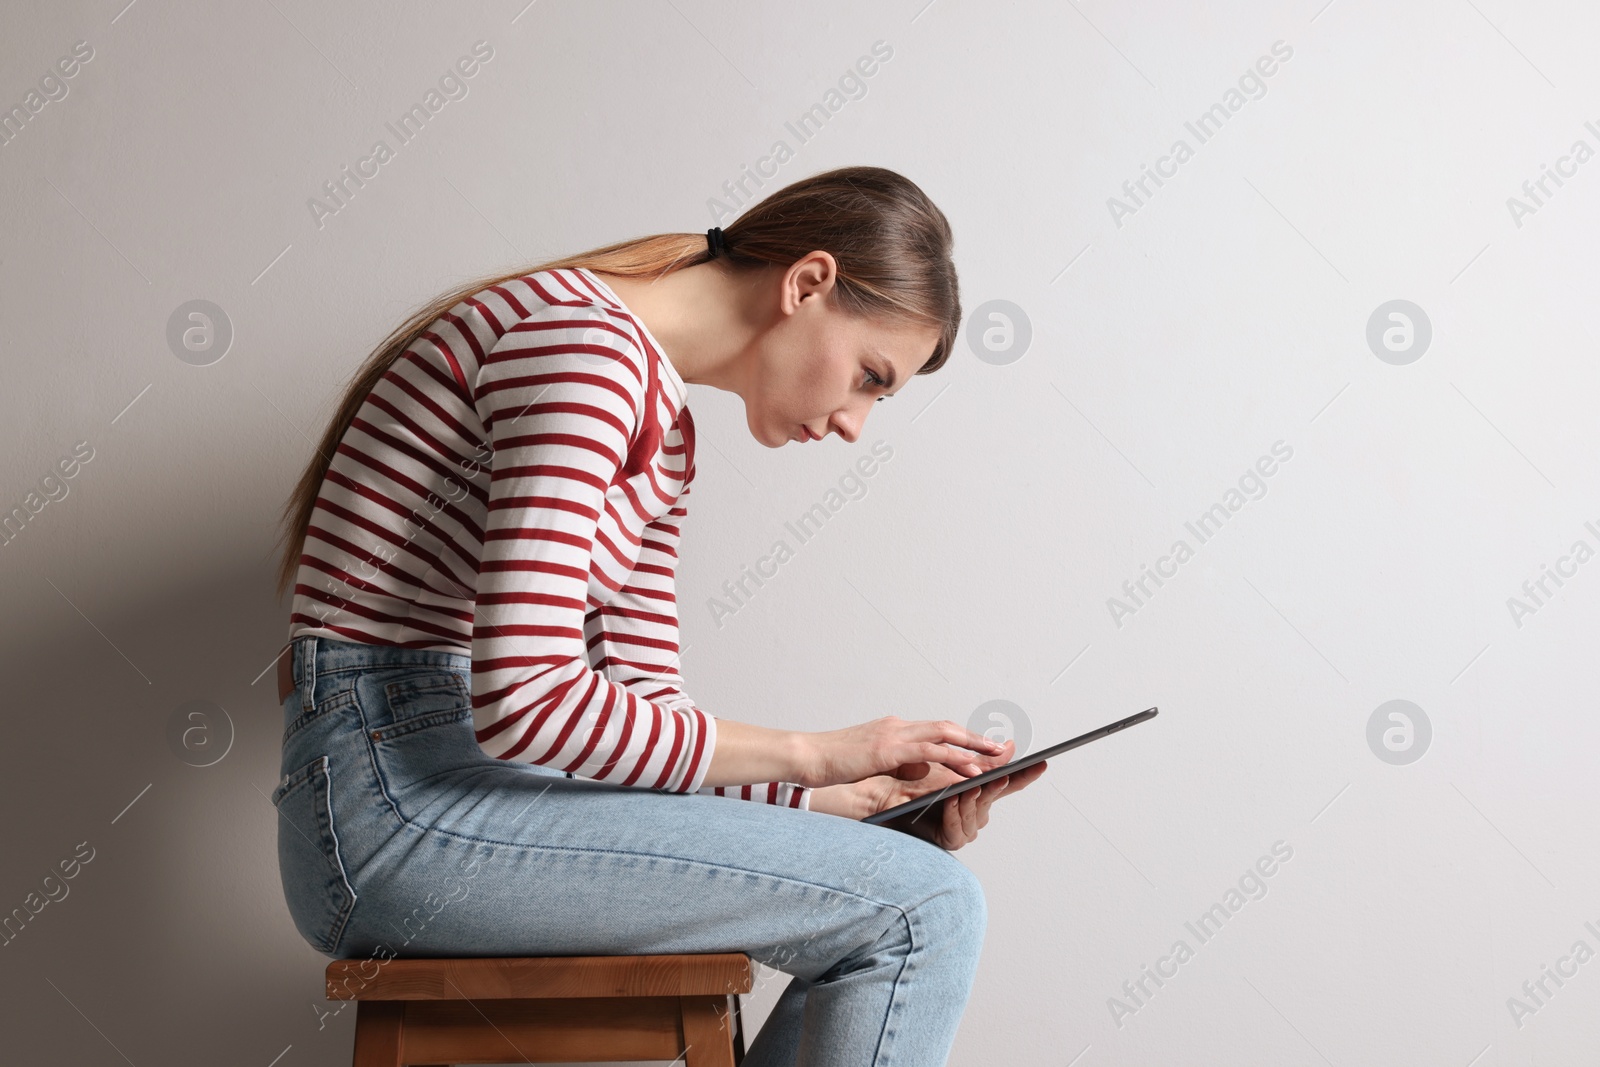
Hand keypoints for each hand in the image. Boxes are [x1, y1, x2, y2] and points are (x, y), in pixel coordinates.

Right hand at [793, 716, 1011, 788]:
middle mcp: (897, 727)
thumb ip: (896, 764)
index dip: (960, 738)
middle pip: (946, 728)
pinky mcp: (889, 749)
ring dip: (973, 745)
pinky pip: (930, 751)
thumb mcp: (870, 763)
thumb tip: (920, 772)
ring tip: (996, 756)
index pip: (934, 730)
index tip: (981, 746)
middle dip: (975, 738)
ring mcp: (894, 735)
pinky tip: (970, 769)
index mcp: (892, 729)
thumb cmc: (831, 764)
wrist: (806, 757)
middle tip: (999, 747)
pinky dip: (954, 758)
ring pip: (944, 734)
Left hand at [865, 751, 1049, 850]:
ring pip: (975, 815)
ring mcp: (961, 826)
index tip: (1042, 762)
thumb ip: (977, 759)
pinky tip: (951, 801)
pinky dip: (955, 815)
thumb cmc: (912, 781)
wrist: (878, 798)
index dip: (1024, 775)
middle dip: (995, 788)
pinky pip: (956, 830)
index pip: (1006, 783)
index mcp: (976, 791)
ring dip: (973, 801)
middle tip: (999, 777)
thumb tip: (1008, 746)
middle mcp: (973, 811)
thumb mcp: (946, 764)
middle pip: (991, 800)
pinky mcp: (945, 839)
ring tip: (971, 786)